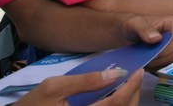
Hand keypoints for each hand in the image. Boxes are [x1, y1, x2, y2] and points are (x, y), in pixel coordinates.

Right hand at [16, 68, 142, 105]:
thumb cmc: (33, 104)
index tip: (138, 70)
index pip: (118, 103)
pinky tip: (115, 94)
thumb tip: (115, 73)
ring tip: (127, 83)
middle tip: (135, 75)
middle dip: (133, 93)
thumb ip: (85, 81)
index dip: (132, 86)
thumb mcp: (54, 87)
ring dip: (128, 101)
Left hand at [121, 15, 172, 69]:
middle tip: (145, 59)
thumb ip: (144, 29)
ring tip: (145, 60)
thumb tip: (157, 39)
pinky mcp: (172, 56)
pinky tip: (148, 63)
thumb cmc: (133, 26)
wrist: (129, 34)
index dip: (168, 49)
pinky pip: (170, 67)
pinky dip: (158, 68)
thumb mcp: (134, 24)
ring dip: (159, 64)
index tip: (152, 54)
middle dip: (161, 58)